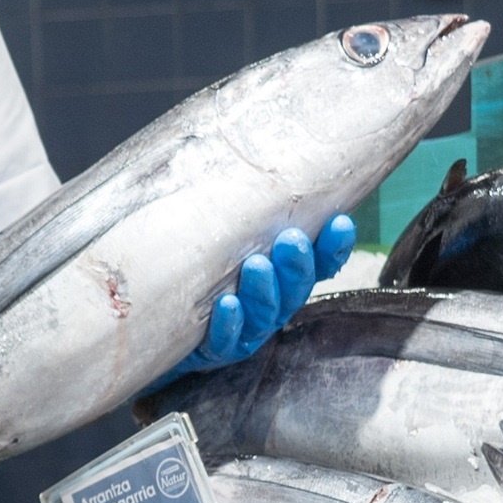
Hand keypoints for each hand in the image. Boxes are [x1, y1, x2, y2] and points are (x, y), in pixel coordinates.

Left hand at [168, 216, 358, 375]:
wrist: (162, 314)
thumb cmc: (204, 263)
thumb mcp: (229, 233)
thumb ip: (249, 211)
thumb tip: (262, 156)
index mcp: (286, 274)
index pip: (322, 262)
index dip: (334, 247)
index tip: (340, 222)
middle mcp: (274, 302)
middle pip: (297, 287)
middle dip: (297, 265)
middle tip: (291, 241)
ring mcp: (248, 327)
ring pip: (267, 313)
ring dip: (264, 290)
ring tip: (256, 266)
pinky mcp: (217, 346)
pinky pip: (227, 339)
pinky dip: (230, 322)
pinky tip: (227, 304)